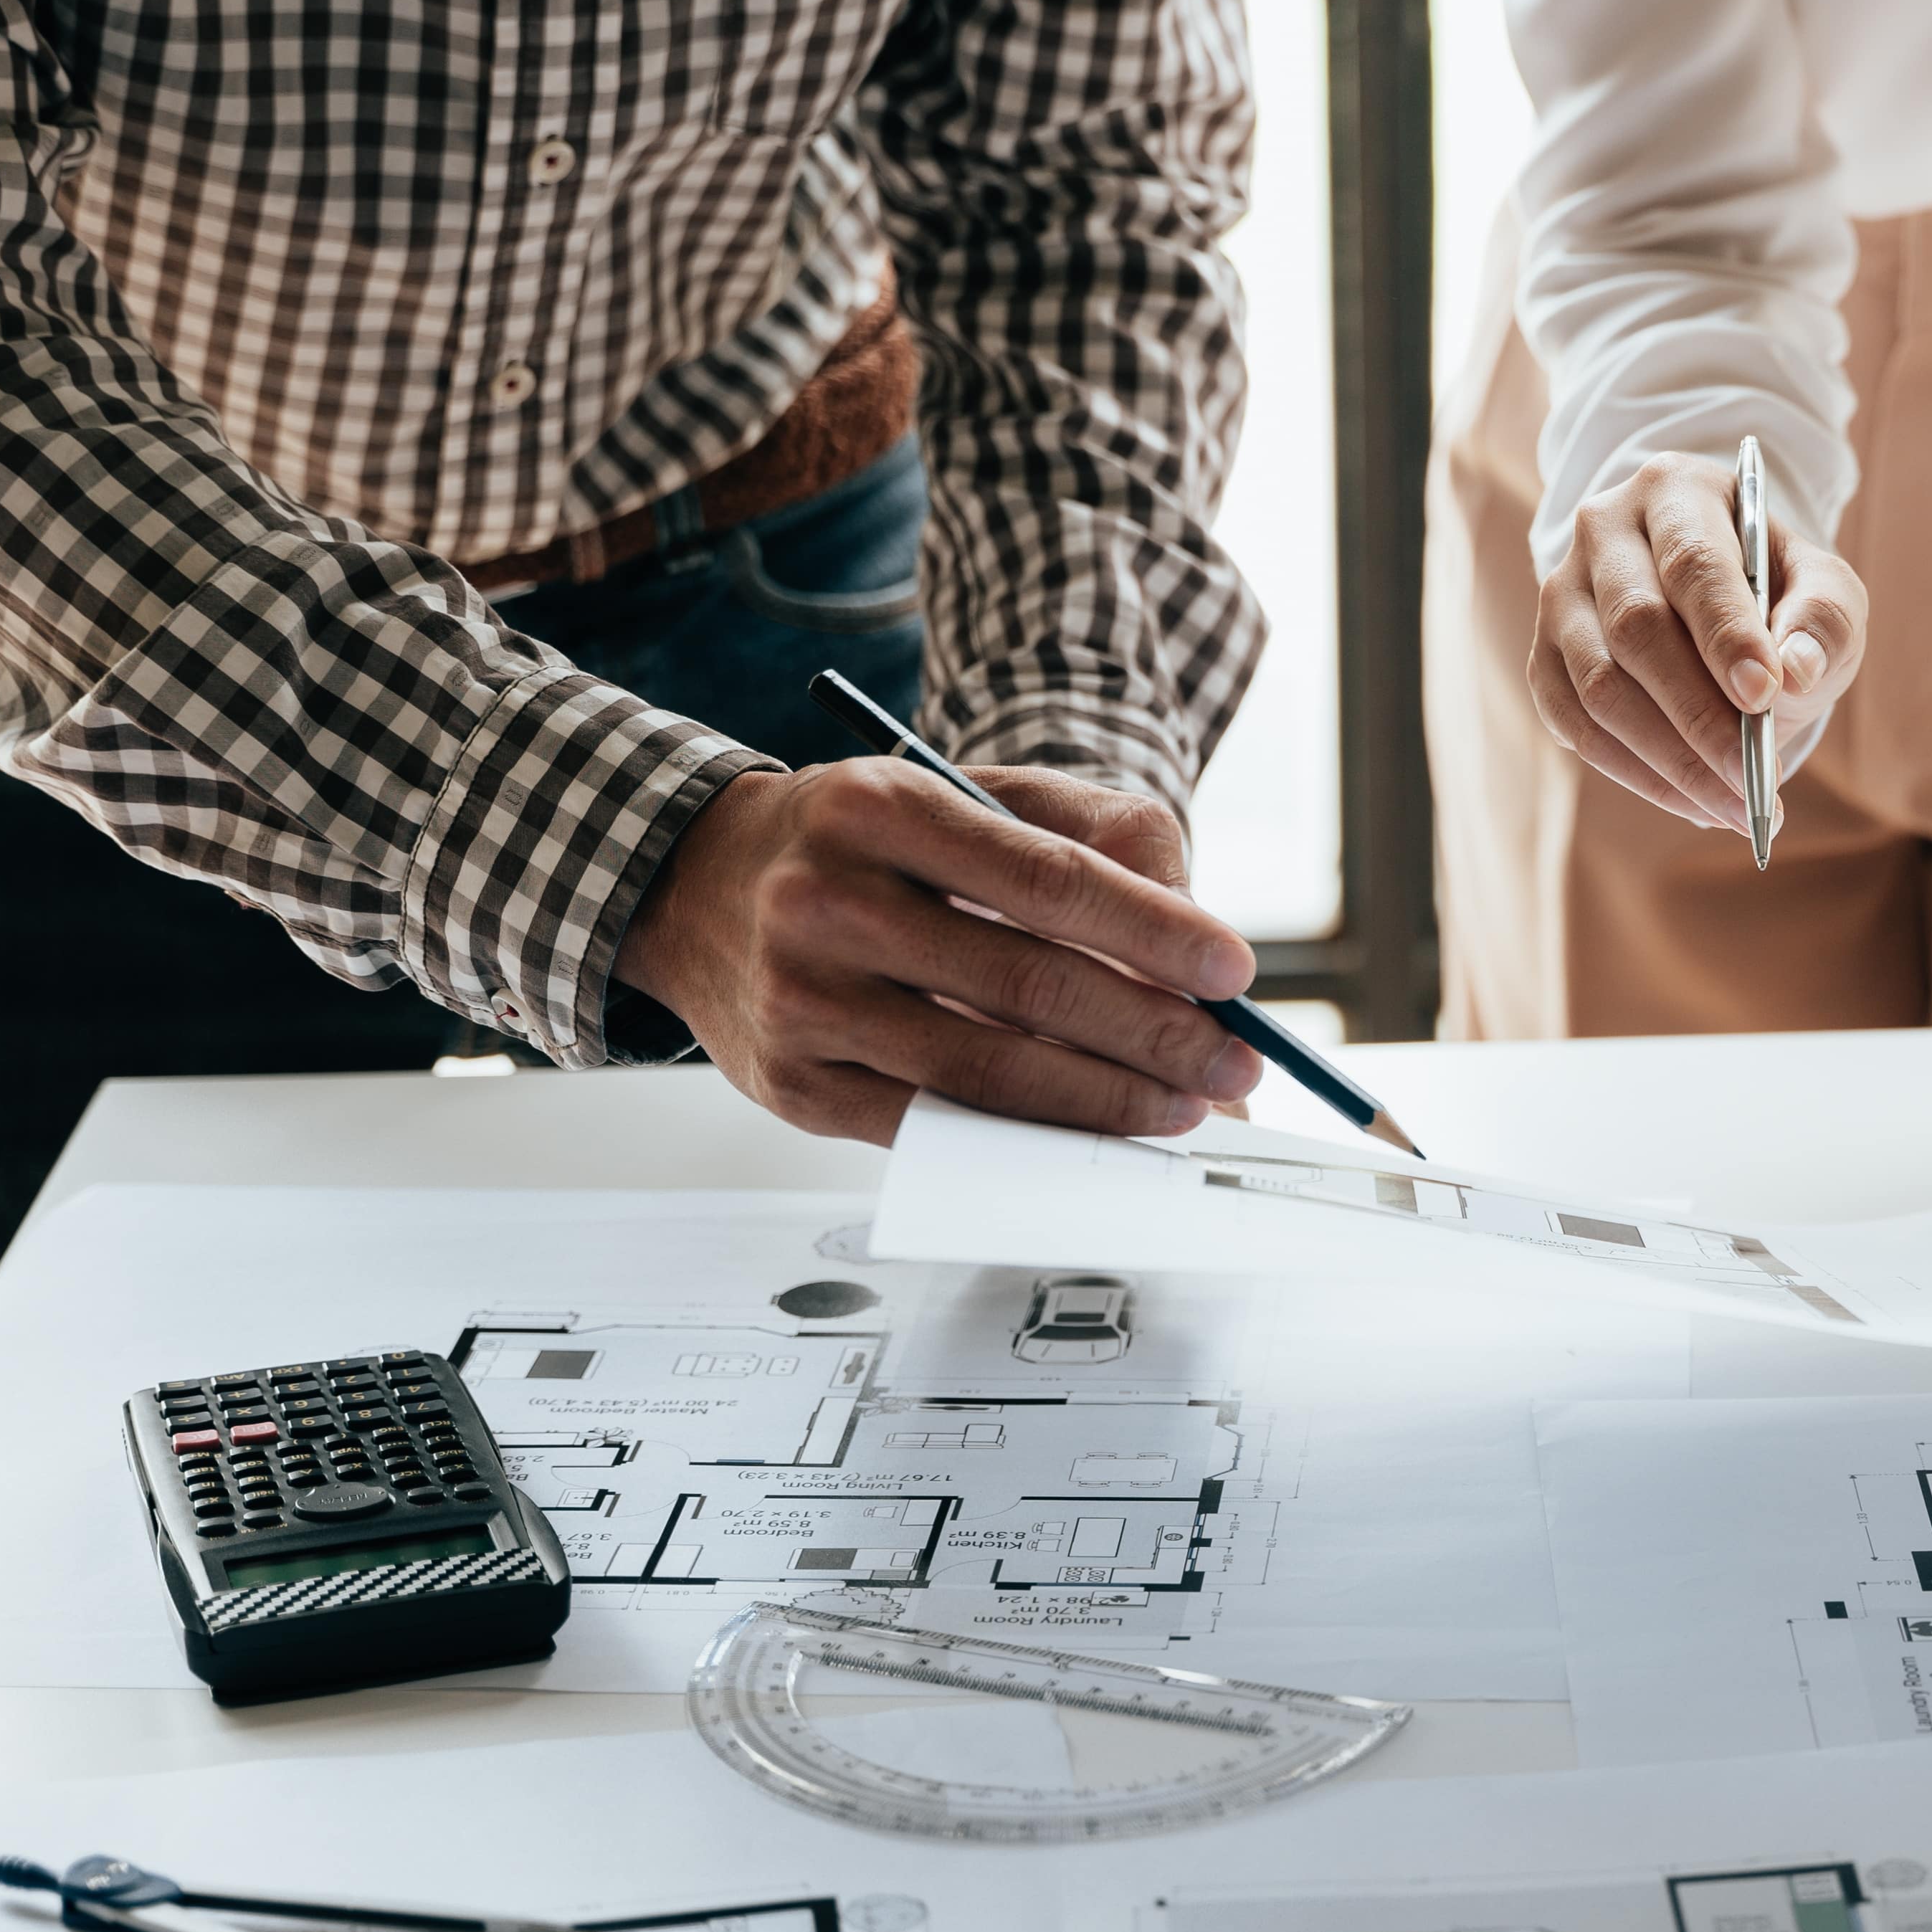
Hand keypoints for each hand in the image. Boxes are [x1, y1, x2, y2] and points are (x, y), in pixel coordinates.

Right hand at [617, 760, 1262, 1144]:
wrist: (697, 884)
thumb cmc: (859, 839)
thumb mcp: (969, 793)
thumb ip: (1090, 837)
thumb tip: (1194, 933)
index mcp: (881, 806)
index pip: (1050, 881)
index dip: (1155, 933)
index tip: (1234, 973)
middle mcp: (828, 900)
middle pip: (1030, 986)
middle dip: (1155, 1034)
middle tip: (1234, 1062)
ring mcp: (802, 1000)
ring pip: (987, 1072)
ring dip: (1107, 1101)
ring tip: (1185, 1108)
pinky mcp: (794, 1087)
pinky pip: (934, 1125)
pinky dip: (1027, 1138)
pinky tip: (1092, 1134)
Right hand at [1532, 452, 1863, 832]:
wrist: (1718, 601)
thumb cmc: (1775, 590)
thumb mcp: (1823, 588)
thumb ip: (1824, 619)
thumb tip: (1795, 672)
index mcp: (1675, 491)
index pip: (1692, 562)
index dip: (1726, 633)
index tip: (1766, 695)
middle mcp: (1602, 531)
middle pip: (1637, 627)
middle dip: (1700, 715)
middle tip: (1756, 779)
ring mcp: (1561, 595)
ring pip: (1599, 686)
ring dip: (1670, 760)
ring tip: (1737, 805)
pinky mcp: (1545, 656)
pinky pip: (1576, 726)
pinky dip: (1637, 774)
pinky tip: (1695, 802)